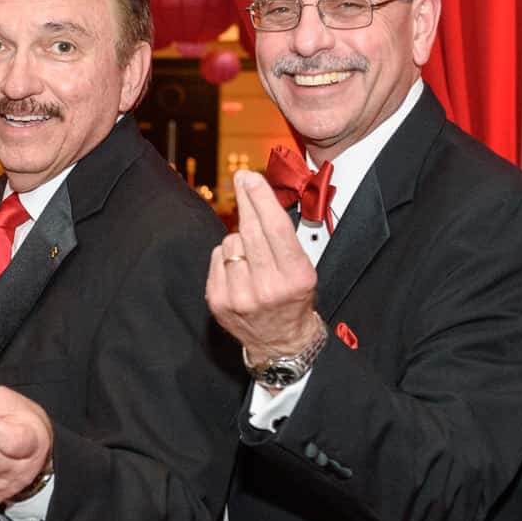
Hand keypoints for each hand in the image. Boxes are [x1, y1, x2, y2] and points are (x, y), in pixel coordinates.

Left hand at [207, 170, 320, 361]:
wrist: (280, 343)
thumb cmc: (293, 299)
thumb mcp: (305, 270)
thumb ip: (284, 238)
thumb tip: (259, 197)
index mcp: (295, 277)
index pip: (276, 228)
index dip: (261, 198)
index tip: (252, 177)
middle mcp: (267, 288)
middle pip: (250, 230)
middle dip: (247, 200)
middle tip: (244, 179)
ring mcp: (240, 296)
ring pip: (231, 242)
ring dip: (240, 239)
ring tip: (252, 256)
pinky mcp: (218, 301)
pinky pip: (217, 258)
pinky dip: (226, 256)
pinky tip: (238, 268)